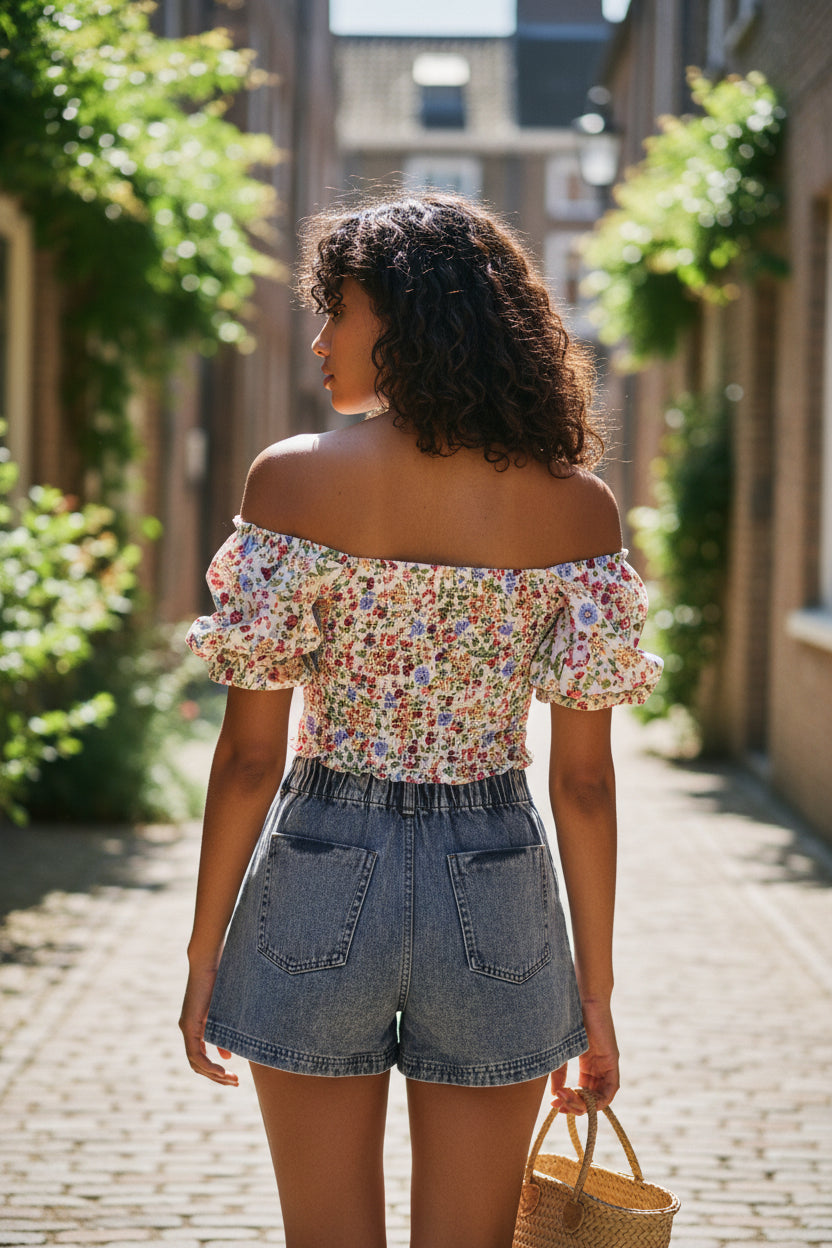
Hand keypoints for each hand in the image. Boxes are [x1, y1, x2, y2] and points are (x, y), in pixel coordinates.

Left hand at [179, 963, 238, 1086]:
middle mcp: (188, 1029)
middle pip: (198, 1065)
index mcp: (195, 1027)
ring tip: (231, 1079)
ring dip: (213, 1074)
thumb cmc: (220, 980)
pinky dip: (208, 1064)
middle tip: (235, 1082)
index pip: (201, 1058)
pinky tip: (222, 1069)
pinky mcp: (190, 1024)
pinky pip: (196, 1053)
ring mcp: (187, 1027)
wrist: (208, 961)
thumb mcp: (224, 1013)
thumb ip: (223, 1034)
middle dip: (216, 1077)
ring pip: (196, 1063)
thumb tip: (227, 1056)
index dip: (215, 1071)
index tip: (232, 1077)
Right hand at [550, 998, 618, 1112]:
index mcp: (588, 1063)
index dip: (570, 1102)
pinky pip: (611, 1089)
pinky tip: (583, 1099)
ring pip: (600, 1097)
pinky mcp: (612, 1060)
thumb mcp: (561, 1051)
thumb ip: (559, 1072)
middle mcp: (599, 1066)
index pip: (582, 1092)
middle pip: (591, 1098)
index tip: (553, 1104)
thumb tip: (556, 1095)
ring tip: (564, 1098)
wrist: (580, 997)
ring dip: (583, 1105)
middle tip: (557, 1103)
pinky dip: (600, 1099)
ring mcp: (606, 1064)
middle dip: (574, 1106)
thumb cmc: (568, 1019)